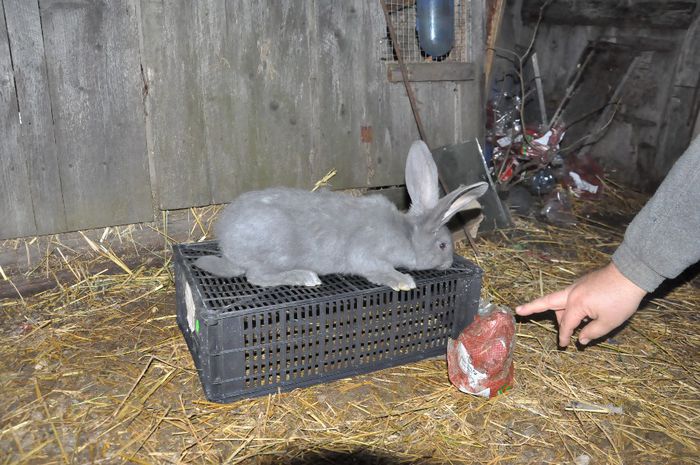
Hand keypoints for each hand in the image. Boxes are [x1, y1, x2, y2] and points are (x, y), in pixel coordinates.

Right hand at [515, 262, 646, 346]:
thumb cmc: (621, 300)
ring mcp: (576, 286)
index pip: (566, 324)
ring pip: (560, 300)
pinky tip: (579, 315)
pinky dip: (568, 306)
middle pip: (547, 301)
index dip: (564, 336)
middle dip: (532, 307)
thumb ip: (592, 332)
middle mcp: (571, 293)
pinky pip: (570, 296)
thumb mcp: (609, 322)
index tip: (564, 346)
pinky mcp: (583, 283)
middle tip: (518, 311)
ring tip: (566, 326)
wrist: (631, 274)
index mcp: (576, 304)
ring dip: (558, 312)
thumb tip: (580, 339)